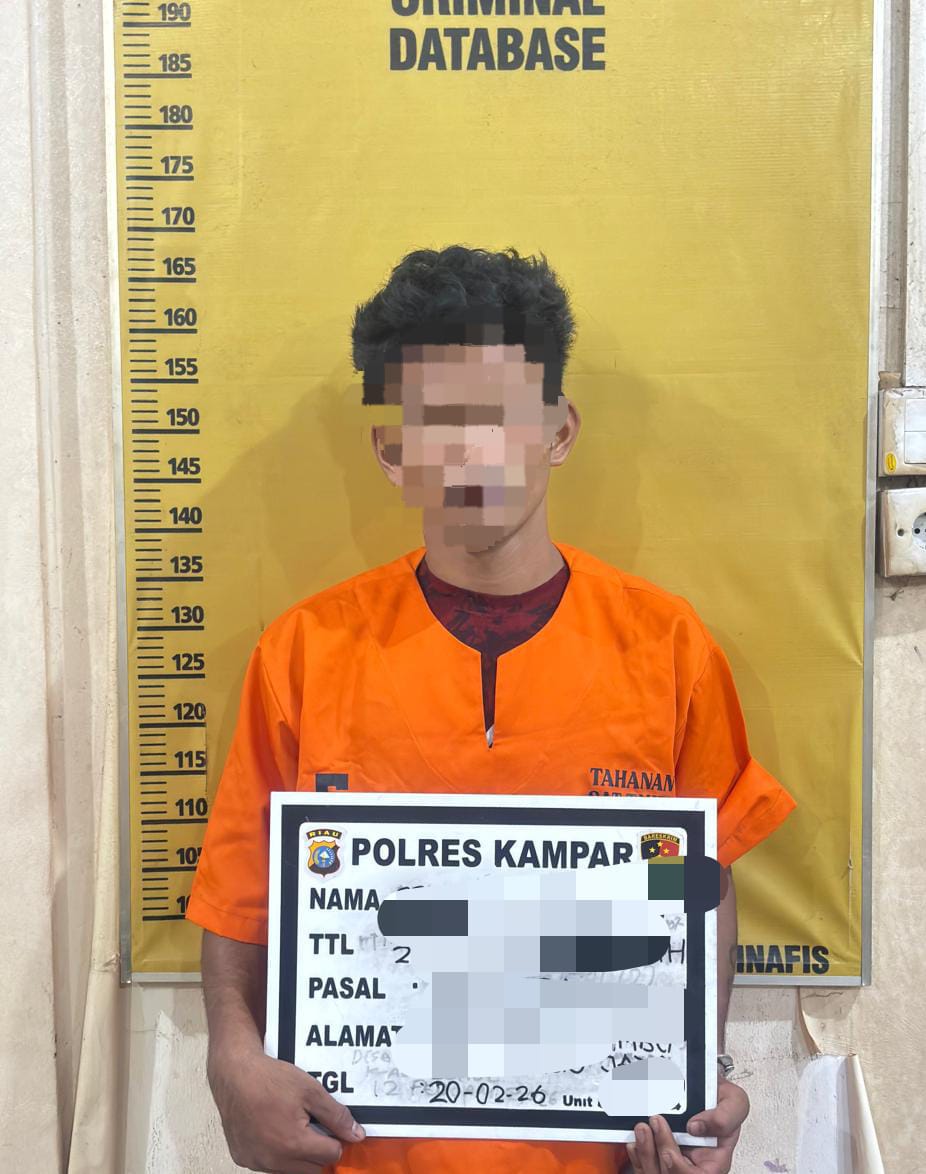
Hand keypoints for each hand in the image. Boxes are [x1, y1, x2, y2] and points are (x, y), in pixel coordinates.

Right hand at [209, 1047, 365, 1172]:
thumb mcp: (311, 1091)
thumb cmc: (271, 1079)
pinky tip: (275, 1131)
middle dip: (318, 1151)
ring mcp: (257, 1162)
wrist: (234, 1075)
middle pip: (312, 1169)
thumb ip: (336, 1116)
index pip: (331, 1156)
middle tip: (312, 1125)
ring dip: (298, 1156)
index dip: (335, 1139)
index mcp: (294, 1144)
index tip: (329, 1125)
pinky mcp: (243, 1159)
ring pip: (290, 1171)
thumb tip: (357, 1135)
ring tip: (293, 1127)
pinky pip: (269, 1166)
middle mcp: (274, 1160)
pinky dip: (277, 1155)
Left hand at [625, 1078, 748, 1172]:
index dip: (678, 1169)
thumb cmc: (721, 1099)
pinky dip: (636, 1153)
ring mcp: (674, 1160)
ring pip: (654, 1172)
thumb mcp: (735, 1101)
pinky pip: (643, 1164)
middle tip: (652, 1124)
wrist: (706, 1086)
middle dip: (656, 1155)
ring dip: (644, 1153)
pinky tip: (635, 1139)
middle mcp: (692, 1165)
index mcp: (714, 1162)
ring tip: (642, 1128)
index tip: (668, 1151)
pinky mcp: (658, 1153)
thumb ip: (724, 1117)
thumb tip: (696, 1127)